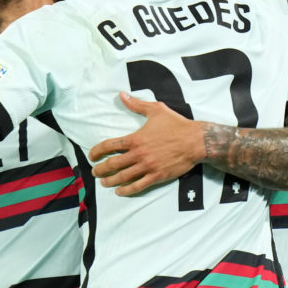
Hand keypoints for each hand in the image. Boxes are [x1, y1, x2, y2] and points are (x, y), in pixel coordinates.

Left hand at [88, 92, 205, 195]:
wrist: (196, 141)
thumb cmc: (176, 124)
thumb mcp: (156, 110)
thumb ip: (136, 104)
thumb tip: (122, 95)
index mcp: (135, 139)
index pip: (109, 146)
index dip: (97, 152)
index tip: (92, 156)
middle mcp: (139, 154)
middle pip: (113, 164)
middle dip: (101, 169)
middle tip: (95, 172)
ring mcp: (148, 167)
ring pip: (123, 177)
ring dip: (110, 181)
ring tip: (104, 183)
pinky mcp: (157, 176)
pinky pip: (139, 186)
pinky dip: (127, 190)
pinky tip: (120, 192)